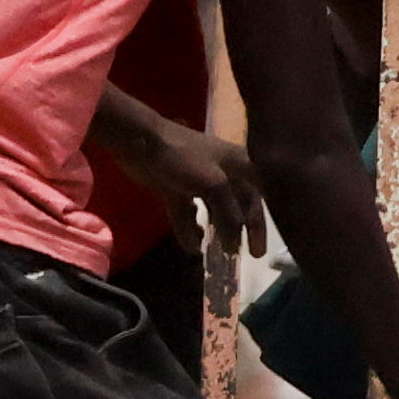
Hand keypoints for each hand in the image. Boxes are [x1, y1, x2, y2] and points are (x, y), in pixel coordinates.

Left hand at [93, 105, 267, 258]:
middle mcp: (223, 172)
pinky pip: (189, 213)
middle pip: (237, 206)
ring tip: (217, 255)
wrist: (141, 142)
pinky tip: (191, 246)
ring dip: (215, 232)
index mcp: (238, 164)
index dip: (258, 224)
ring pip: (212, 211)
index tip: (256, 252)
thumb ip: (229, 215)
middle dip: (239, 231)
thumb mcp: (214, 184)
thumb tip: (235, 246)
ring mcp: (198, 181)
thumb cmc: (184, 156)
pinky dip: (190, 229)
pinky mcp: (177, 189)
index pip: (256, 198)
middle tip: (242, 256)